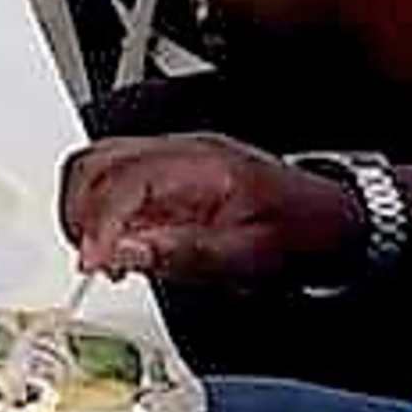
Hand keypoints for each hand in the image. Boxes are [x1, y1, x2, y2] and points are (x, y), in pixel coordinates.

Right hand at [59, 134, 366, 289]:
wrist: (332, 216)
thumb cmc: (301, 233)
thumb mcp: (249, 257)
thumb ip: (182, 253)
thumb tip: (122, 251)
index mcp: (203, 166)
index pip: (126, 182)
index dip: (99, 223)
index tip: (93, 262)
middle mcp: (181, 150)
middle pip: (95, 161)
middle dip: (79, 214)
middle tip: (92, 259)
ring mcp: (171, 154)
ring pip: (95, 163)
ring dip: (84, 209)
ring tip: (101, 253)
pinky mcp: (166, 167)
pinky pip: (113, 173)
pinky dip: (99, 207)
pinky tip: (116, 240)